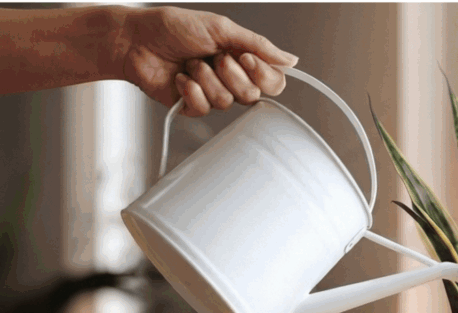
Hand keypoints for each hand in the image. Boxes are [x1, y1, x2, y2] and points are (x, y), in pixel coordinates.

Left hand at [113, 6, 297, 116]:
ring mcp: (212, 94)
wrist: (135, 39)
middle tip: (214, 57)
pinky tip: (179, 77)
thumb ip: (258, 45)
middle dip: (231, 74)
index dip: (263, 74)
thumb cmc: (173, 28)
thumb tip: (291, 60)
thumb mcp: (222, 28)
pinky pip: (204, 108)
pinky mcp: (192, 106)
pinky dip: (190, 89)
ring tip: (190, 63)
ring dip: (206, 78)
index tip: (245, 56)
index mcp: (243, 60)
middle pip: (252, 96)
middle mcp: (231, 79)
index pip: (273, 81)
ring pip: (227, 102)